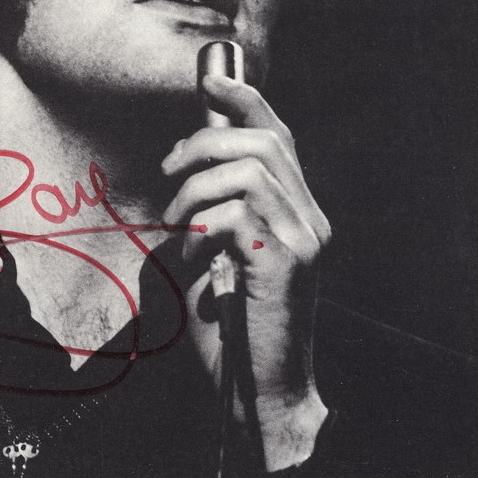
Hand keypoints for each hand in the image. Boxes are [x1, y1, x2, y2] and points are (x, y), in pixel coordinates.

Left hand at [161, 74, 330, 470]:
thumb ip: (213, 209)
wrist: (260, 394)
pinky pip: (234, 213)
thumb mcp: (217, 255)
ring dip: (195, 190)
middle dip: (203, 144)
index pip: (280, 136)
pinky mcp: (287, 261)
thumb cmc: (231, 328)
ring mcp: (304, 238)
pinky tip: (191, 258)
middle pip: (263, 141)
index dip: (247, 101)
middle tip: (167, 171)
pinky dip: (199, 228)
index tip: (210, 83)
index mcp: (296, 212)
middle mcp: (309, 218)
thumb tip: (182, 163)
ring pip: (247, 171)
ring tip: (176, 224)